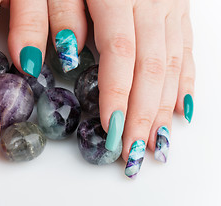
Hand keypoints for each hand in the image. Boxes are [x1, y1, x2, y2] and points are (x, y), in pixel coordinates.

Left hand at [48, 0, 194, 177]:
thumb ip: (59, 11)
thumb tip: (67, 56)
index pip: (121, 56)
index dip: (117, 97)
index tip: (109, 132)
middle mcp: (152, 1)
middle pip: (151, 68)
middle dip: (141, 114)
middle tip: (132, 151)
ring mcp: (170, 4)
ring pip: (173, 63)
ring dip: (165, 107)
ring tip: (157, 142)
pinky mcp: (177, 7)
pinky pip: (186, 49)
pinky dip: (185, 82)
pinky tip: (183, 108)